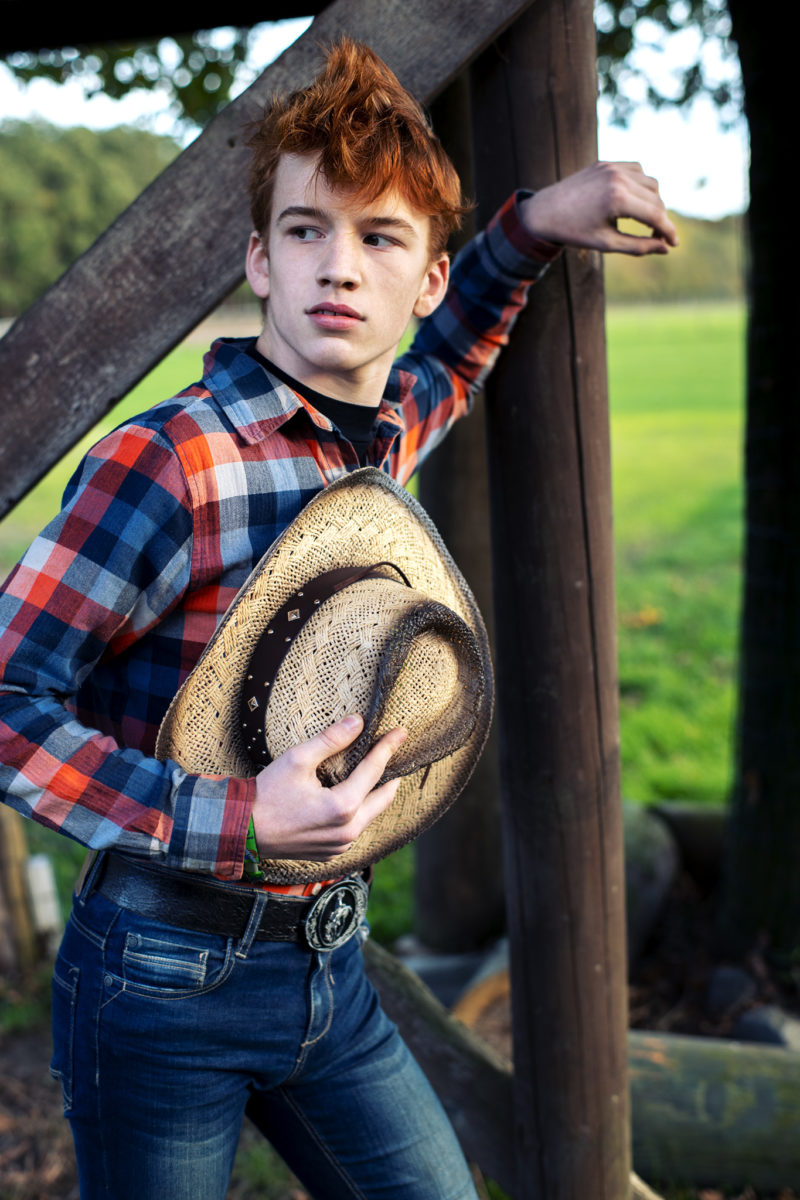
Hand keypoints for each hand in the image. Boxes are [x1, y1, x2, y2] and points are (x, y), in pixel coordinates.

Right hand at [251, 714, 406, 860]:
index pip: (375, 770)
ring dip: (376, 794)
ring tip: (378, 771)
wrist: (241, 830)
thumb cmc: (266, 794)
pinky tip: (355, 796)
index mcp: (342, 807)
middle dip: (392, 774)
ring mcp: (340, 845)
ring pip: (371, 816)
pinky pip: (355, 829)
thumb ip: (331, 740)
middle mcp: (347, 831)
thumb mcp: (298, 759)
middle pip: (384, 798)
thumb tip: (358, 721)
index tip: (401, 733)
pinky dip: (360, 811)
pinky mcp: (331, 852)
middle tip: (396, 753)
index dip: (389, 747)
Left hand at [519, 161, 677, 255]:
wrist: (543, 212)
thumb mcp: (607, 244)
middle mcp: (618, 177)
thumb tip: (665, 248)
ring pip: (650, 182)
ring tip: (645, 221)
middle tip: (657, 237)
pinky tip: (634, 201)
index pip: (655, 214)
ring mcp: (612, 166)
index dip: (668, 231)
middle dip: (660, 219)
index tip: (674, 244)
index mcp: (617, 199)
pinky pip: (636, 170)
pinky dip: (641, 185)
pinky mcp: (606, 162)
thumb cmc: (573, 232)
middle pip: (656, 198)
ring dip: (653, 201)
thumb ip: (638, 246)